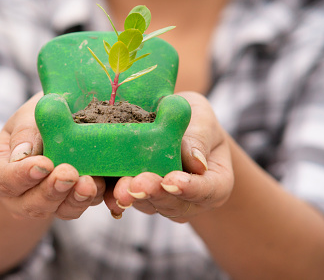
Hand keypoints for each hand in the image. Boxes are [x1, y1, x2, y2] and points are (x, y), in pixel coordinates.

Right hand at [0, 92, 105, 219]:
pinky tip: (101, 183)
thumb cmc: (35, 119)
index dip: (23, 175)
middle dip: (52, 190)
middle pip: (31, 203)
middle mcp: (18, 196)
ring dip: (75, 198)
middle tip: (69, 173)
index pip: (4, 180)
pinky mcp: (70, 203)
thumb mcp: (26, 116)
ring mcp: (45, 203)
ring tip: (89, 182)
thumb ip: (25, 132)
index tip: (43, 164)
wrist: (56, 125)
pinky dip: (92, 197)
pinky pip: (81, 206)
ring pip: (59, 210)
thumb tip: (23, 153)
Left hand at [108, 92, 233, 221]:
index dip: (189, 188)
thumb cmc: (195, 121)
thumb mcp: (202, 118)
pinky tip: (106, 192)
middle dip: (154, 193)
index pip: (207, 190)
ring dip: (133, 197)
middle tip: (138, 184)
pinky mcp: (142, 199)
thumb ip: (199, 137)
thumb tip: (196, 162)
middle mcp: (192, 200)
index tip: (171, 180)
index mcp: (216, 183)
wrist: (176, 128)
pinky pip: (130, 201)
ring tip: (120, 188)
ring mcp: (166, 203)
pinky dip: (117, 196)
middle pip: (174, 203)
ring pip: (150, 205)